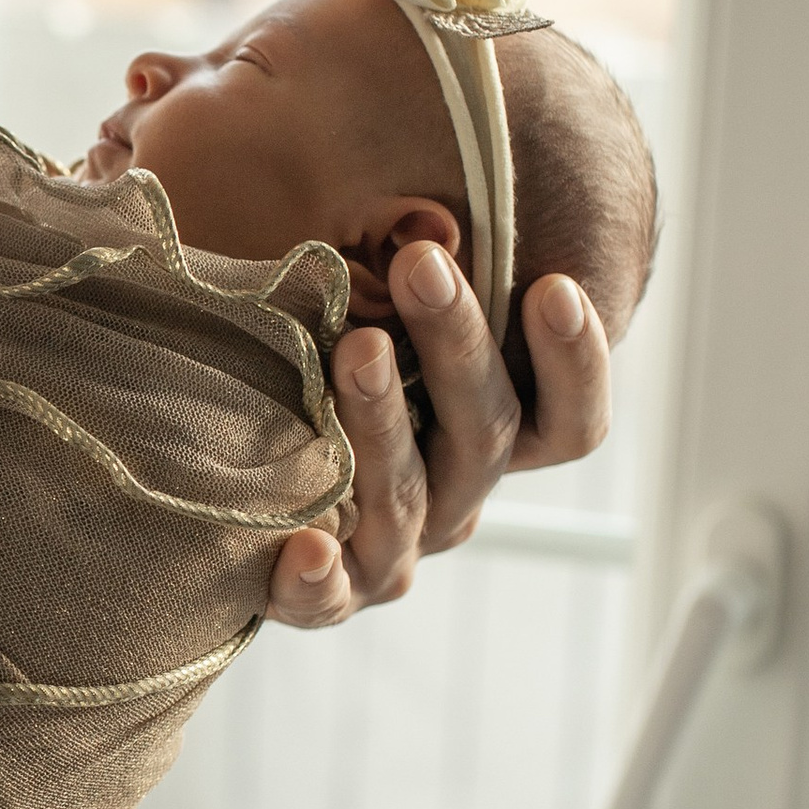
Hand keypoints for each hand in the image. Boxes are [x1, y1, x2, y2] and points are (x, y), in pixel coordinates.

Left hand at [266, 250, 610, 628]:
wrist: (233, 455)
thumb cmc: (317, 347)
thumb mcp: (374, 298)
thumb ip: (412, 261)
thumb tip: (426, 211)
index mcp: (488, 437)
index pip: (567, 419)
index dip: (574, 361)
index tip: (551, 286)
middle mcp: (454, 494)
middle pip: (488, 436)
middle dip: (458, 343)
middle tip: (420, 262)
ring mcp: (391, 546)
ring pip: (409, 497)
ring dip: (386, 419)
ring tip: (356, 347)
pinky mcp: (321, 586)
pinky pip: (327, 597)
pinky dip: (316, 579)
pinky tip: (302, 547)